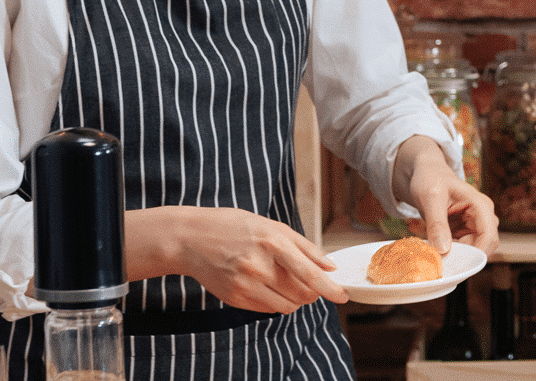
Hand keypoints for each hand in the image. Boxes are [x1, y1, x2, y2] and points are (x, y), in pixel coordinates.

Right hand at [125, 205, 350, 312]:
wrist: (193, 238)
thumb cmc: (236, 227)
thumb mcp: (273, 226)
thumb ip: (304, 247)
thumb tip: (330, 266)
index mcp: (273, 241)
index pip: (309, 272)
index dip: (329, 287)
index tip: (342, 296)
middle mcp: (259, 265)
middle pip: (301, 292)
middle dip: (313, 292)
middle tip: (311, 284)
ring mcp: (245, 284)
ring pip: (287, 305)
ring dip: (296, 300)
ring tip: (289, 285)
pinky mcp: (235, 298)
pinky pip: (268, 309)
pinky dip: (276, 302)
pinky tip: (268, 286)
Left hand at [392, 135, 500, 257]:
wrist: (426, 173)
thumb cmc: (430, 179)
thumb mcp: (430, 197)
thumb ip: (437, 223)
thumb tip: (443, 251)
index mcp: (481, 206)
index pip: (489, 237)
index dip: (477, 254)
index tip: (456, 265)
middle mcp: (483, 217)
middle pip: (484, 247)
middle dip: (465, 258)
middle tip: (441, 263)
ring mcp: (475, 225)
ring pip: (473, 251)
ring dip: (457, 257)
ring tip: (436, 257)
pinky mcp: (465, 231)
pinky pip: (463, 249)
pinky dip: (452, 254)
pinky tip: (436, 251)